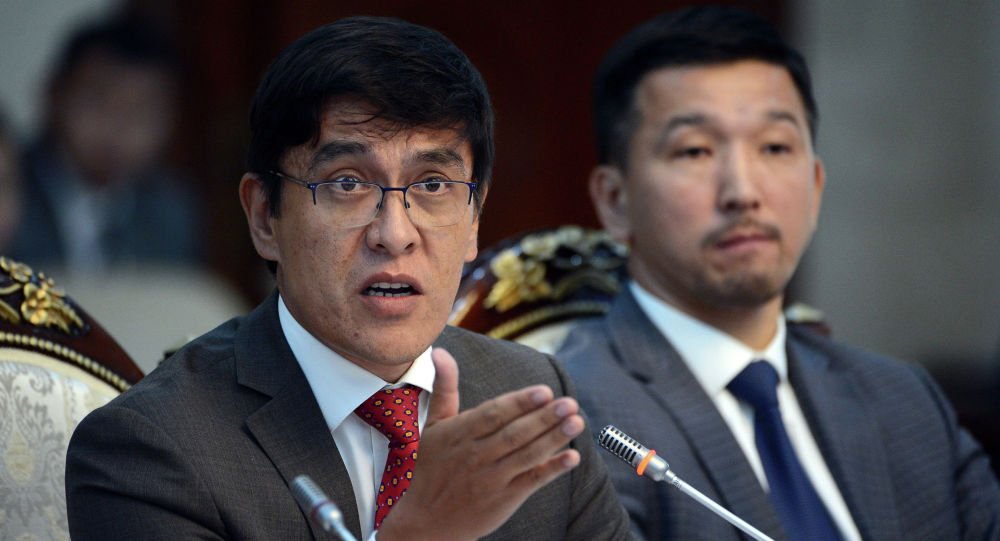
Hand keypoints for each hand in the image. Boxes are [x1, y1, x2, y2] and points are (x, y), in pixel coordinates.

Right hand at [376, 347, 583, 540]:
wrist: (424, 521)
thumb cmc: (431, 467)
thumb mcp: (433, 425)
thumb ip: (444, 387)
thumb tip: (441, 351)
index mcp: (459, 434)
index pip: (494, 414)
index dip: (520, 403)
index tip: (544, 391)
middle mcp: (476, 455)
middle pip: (514, 434)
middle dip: (544, 418)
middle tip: (569, 403)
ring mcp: (491, 478)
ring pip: (526, 455)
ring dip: (554, 439)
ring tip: (576, 422)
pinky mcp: (504, 498)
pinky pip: (531, 481)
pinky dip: (552, 469)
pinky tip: (571, 457)